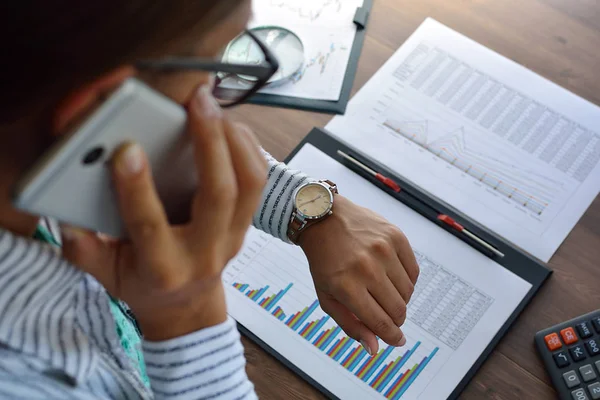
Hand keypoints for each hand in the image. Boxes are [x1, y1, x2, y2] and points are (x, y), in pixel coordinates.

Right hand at [61, 85, 266, 339]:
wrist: (187, 307)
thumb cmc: (144, 285)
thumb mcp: (107, 277)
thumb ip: (85, 250)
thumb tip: (67, 216)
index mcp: (163, 268)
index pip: (150, 225)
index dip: (137, 187)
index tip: (126, 148)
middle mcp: (206, 252)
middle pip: (219, 194)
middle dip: (210, 142)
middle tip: (197, 102)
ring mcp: (233, 236)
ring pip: (249, 183)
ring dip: (234, 139)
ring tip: (214, 107)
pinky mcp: (247, 223)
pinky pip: (259, 179)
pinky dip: (247, 146)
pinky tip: (227, 125)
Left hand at [299, 195, 418, 354]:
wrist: (324, 218)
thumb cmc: (324, 260)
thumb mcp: (327, 296)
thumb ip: (350, 325)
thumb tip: (374, 348)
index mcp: (347, 286)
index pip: (380, 322)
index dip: (392, 337)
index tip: (398, 341)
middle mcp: (367, 268)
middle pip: (397, 309)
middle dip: (396, 319)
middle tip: (388, 316)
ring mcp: (383, 250)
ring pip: (407, 292)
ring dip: (400, 300)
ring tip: (385, 292)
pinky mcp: (396, 236)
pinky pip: (413, 272)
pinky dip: (407, 281)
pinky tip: (393, 277)